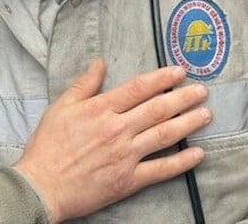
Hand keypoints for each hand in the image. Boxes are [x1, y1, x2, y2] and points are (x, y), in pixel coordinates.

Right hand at [14, 60, 210, 222]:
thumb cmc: (48, 146)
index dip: (162, 78)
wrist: (42, 185)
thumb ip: (84, 84)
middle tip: (202, 91)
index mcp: (100, 109)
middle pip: (158, 109)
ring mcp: (125, 155)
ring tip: (206, 114)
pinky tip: (198, 153)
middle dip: (183, 98)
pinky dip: (182, 162)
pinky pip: (161, 169)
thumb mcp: (61, 107)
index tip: (179, 72)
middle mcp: (117, 129)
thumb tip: (100, 63)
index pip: (138, 88)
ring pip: (165, 135)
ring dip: (188, 123)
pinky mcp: (129, 180)